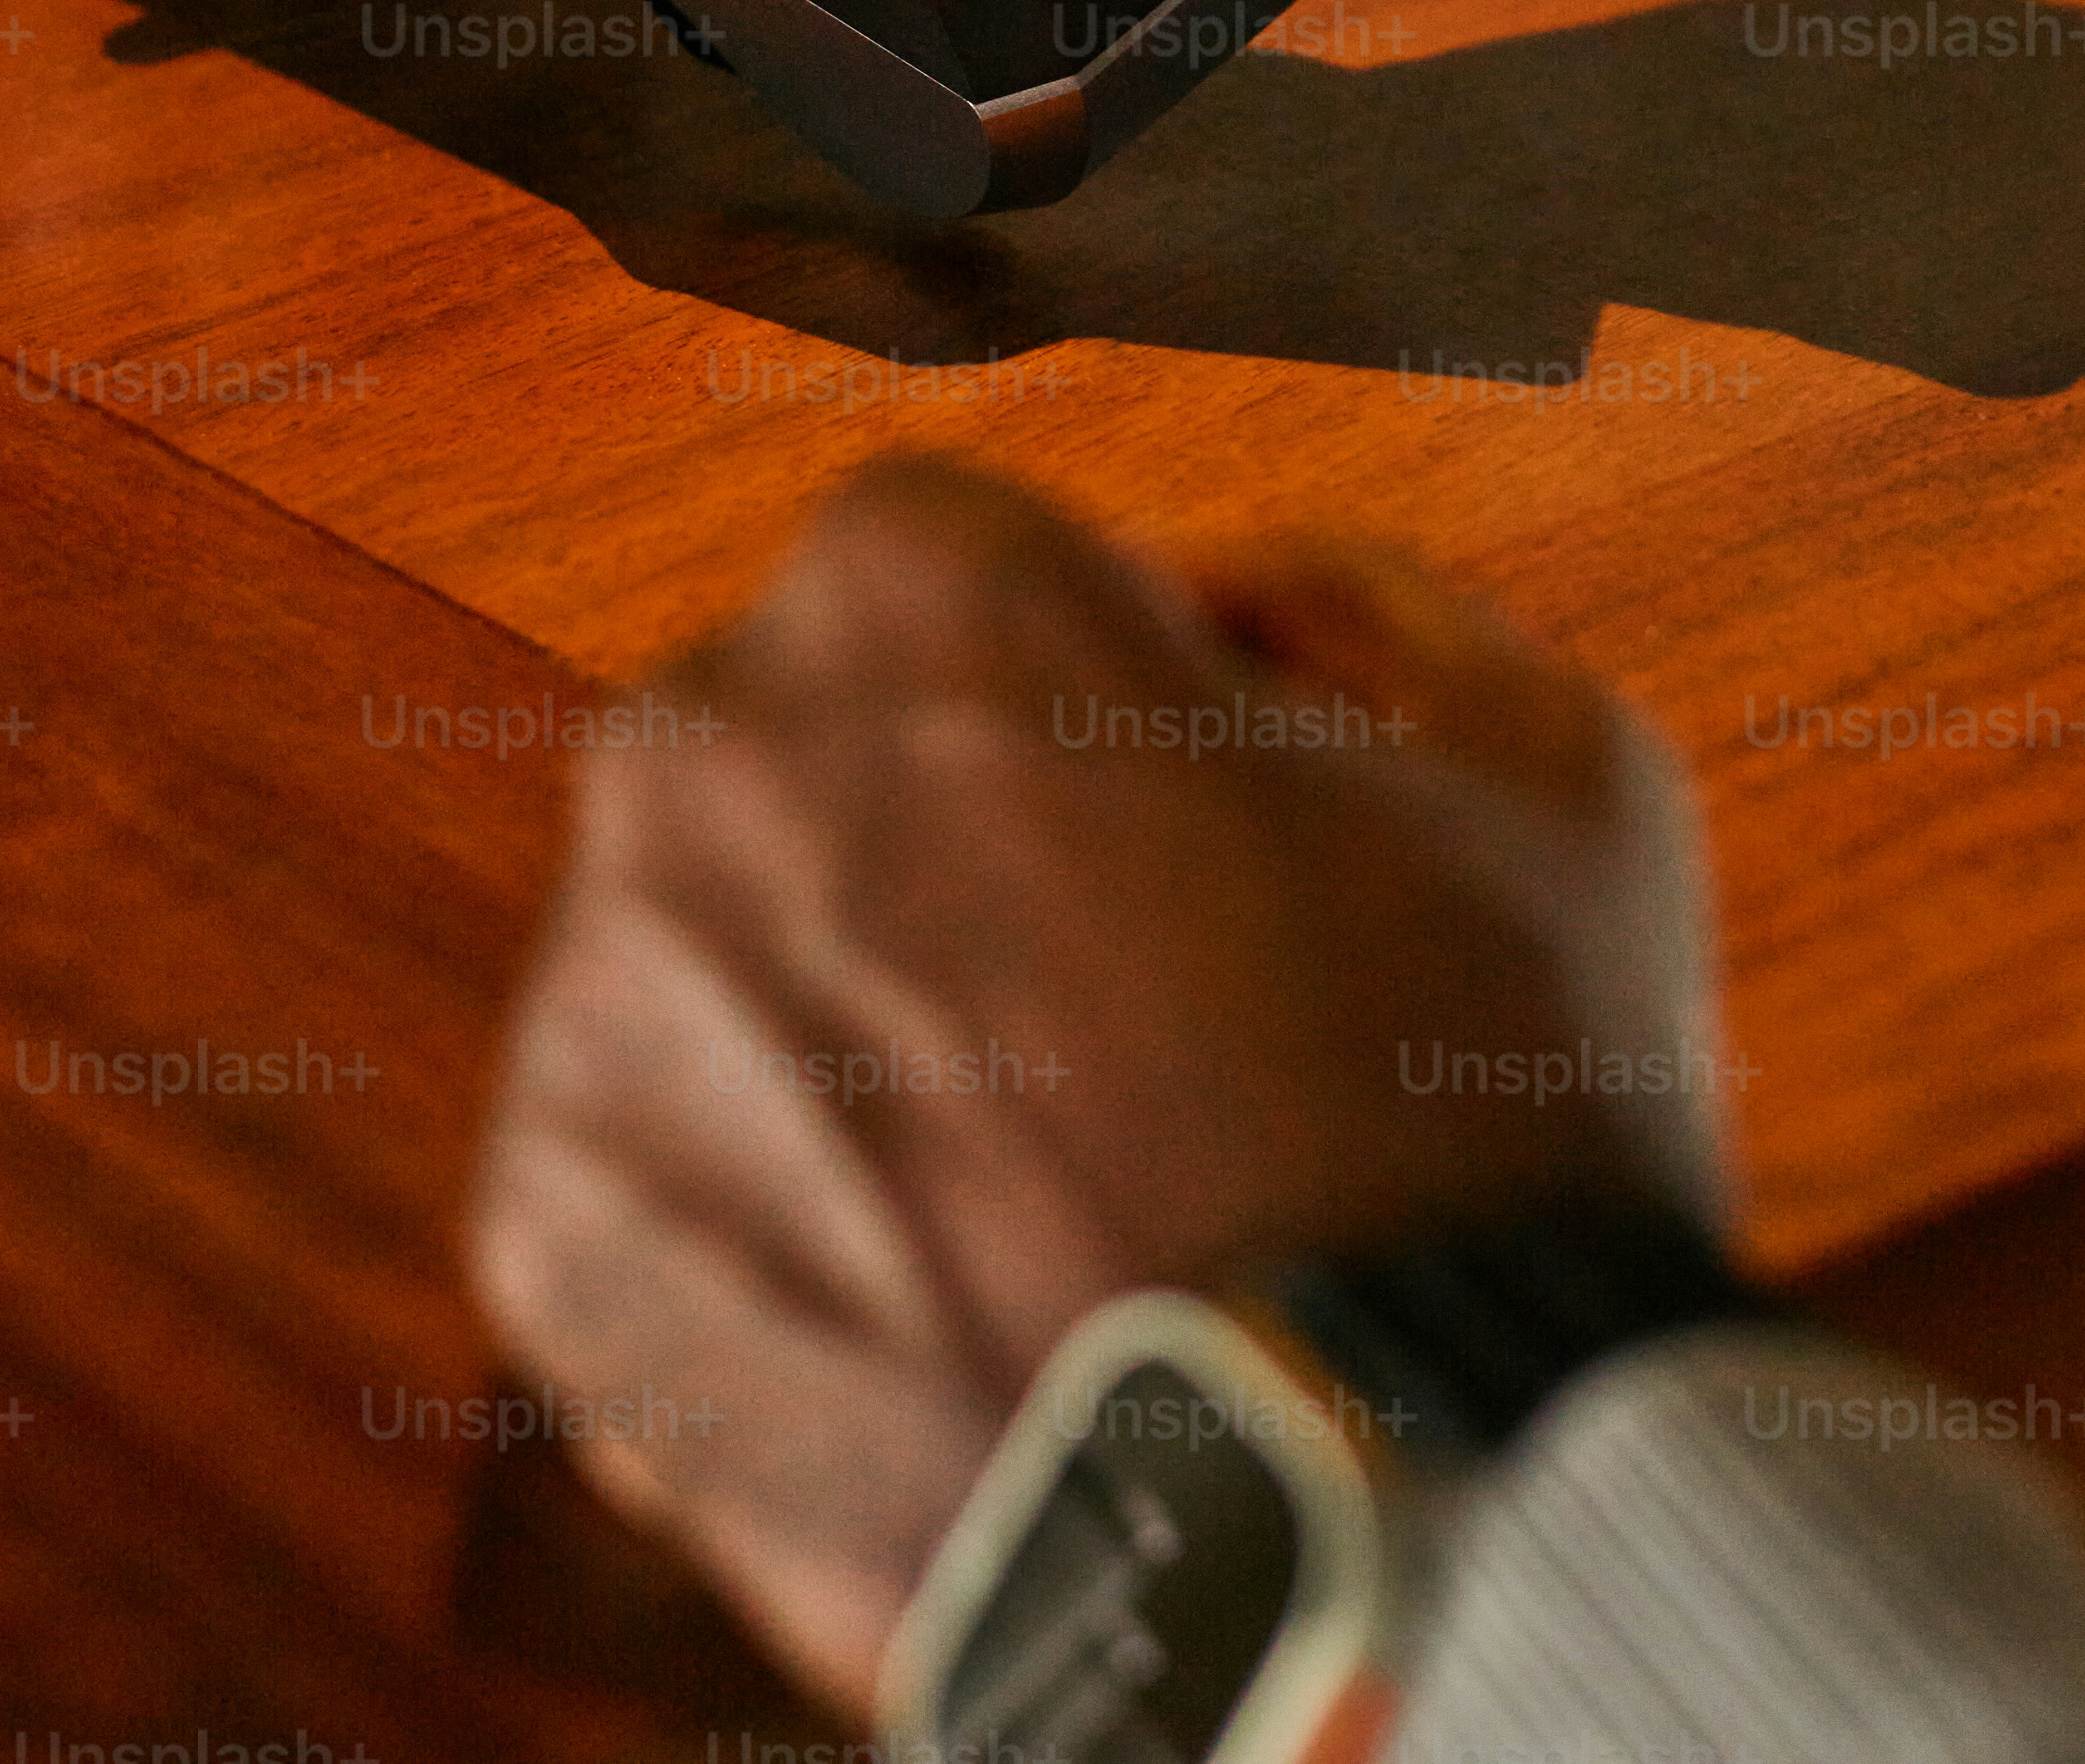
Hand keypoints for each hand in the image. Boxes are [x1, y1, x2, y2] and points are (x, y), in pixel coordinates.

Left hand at [464, 457, 1724, 1710]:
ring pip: (742, 976)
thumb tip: (1223, 608)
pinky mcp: (548, 1233)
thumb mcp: (1536, 749)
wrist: (1367, 1514)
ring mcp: (602, 995)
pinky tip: (963, 1308)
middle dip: (958, 868)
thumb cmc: (1471, 1114)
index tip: (1198, 850)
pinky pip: (674, 1188)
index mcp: (919, 569)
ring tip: (1059, 1200)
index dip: (1118, 718)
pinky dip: (794, 1243)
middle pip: (833, 768)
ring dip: (868, 1052)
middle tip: (1131, 1040)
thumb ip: (1355, 608)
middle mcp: (702, 736)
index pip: (991, 591)